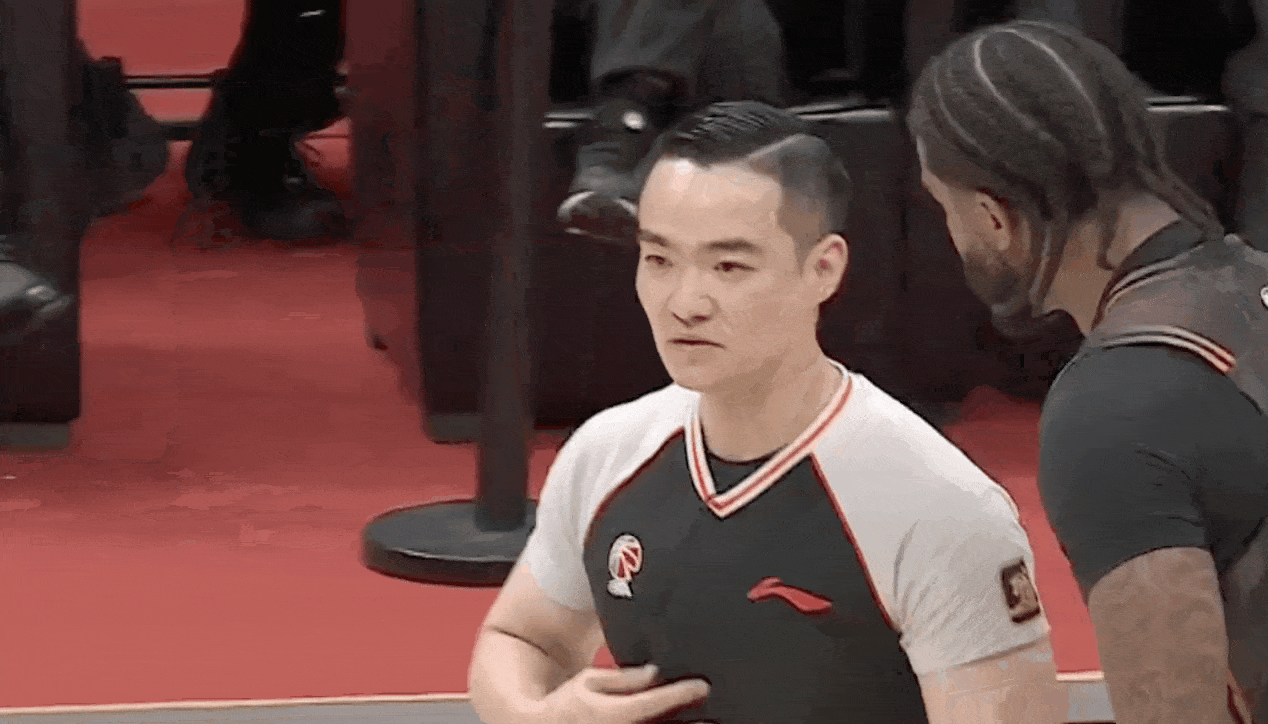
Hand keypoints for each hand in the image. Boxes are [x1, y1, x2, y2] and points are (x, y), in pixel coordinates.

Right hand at [540, 663, 709, 723]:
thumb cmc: (568, 706)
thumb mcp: (588, 683)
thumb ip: (623, 678)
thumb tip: (652, 672)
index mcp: (618, 714)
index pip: (659, 702)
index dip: (685, 693)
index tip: (702, 686)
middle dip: (695, 717)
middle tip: (712, 706)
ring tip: (707, 719)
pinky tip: (685, 722)